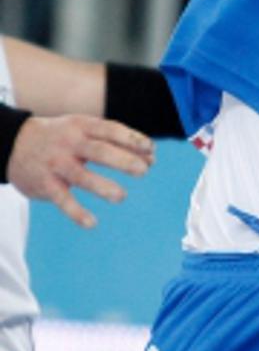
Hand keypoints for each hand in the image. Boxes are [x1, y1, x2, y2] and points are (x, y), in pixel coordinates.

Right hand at [6, 115, 154, 227]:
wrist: (12, 143)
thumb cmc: (61, 138)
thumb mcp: (84, 131)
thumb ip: (116, 143)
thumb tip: (152, 158)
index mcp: (82, 126)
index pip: (110, 130)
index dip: (132, 139)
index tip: (151, 149)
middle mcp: (69, 144)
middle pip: (99, 151)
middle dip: (123, 160)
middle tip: (144, 170)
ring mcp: (56, 163)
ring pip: (81, 176)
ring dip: (102, 186)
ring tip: (121, 196)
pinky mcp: (44, 183)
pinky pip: (61, 199)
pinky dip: (76, 212)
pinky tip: (92, 223)